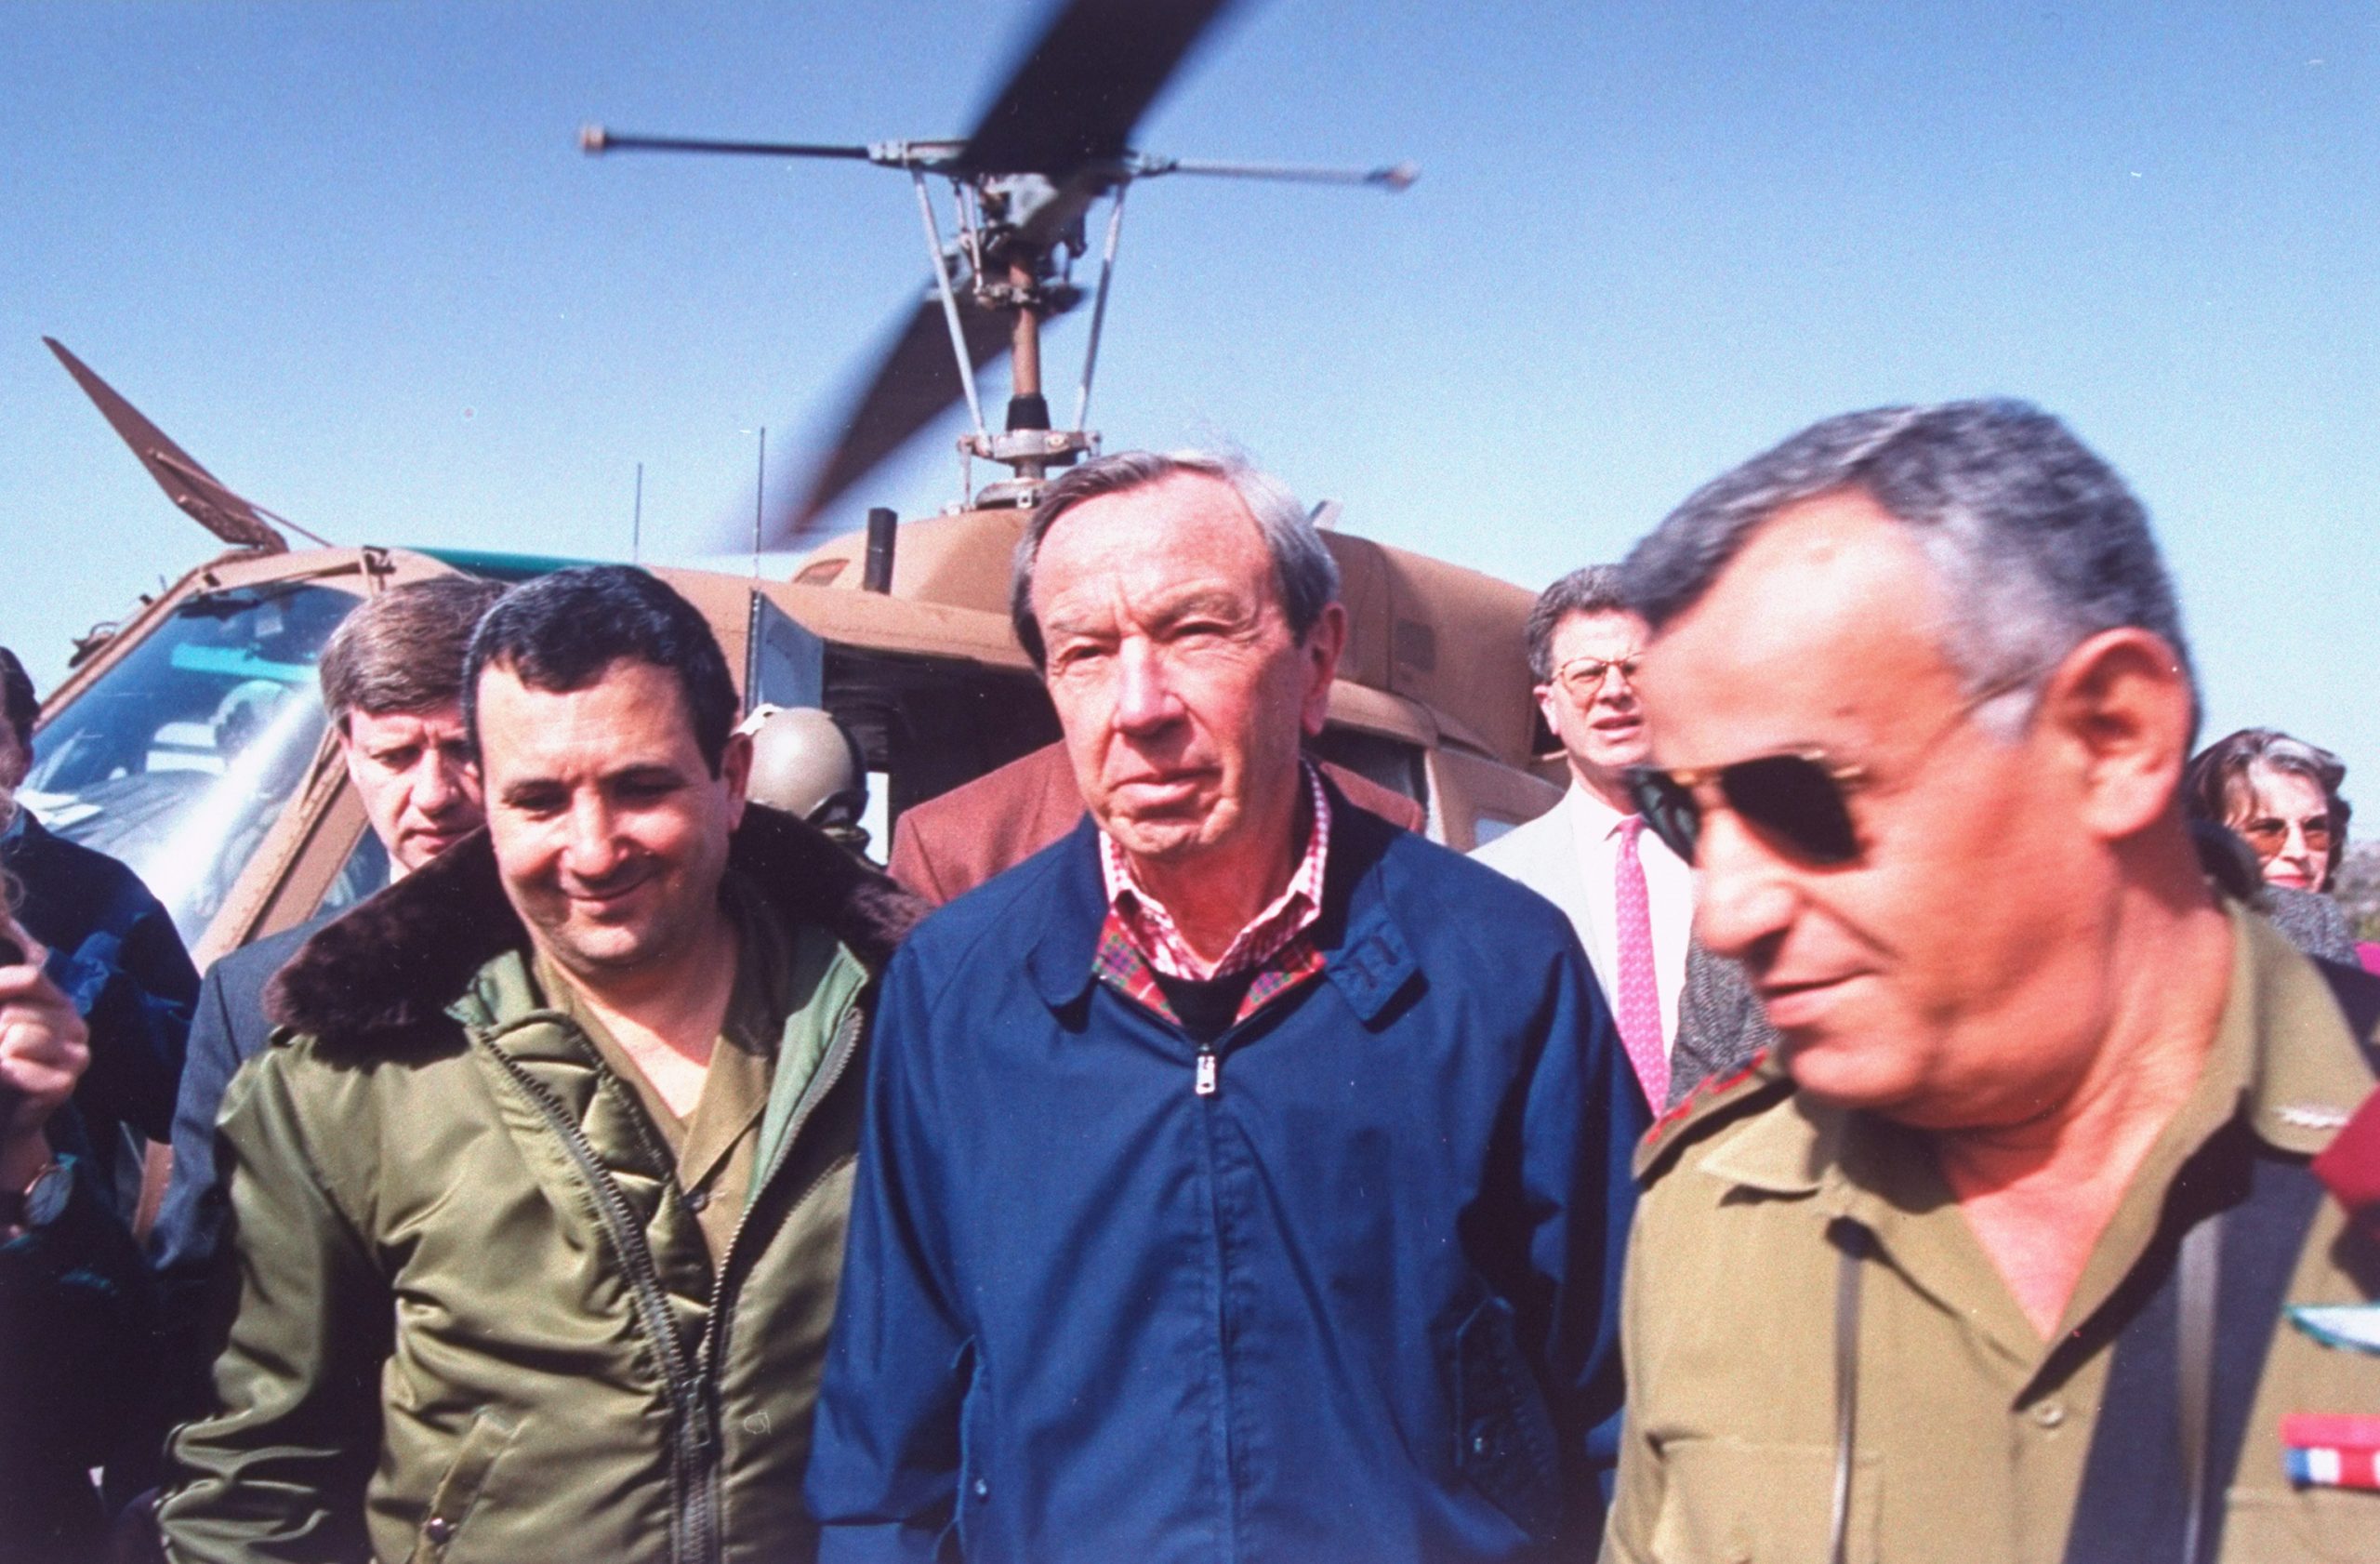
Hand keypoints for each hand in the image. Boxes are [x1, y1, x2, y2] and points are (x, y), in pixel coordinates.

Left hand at [0, 914, 87, 1191]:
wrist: (1, 1120)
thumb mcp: (0, 1020)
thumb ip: (6, 991)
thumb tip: (7, 973)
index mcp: (59, 1004)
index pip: (29, 977)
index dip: (2, 990)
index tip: (0, 1021)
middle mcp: (75, 1025)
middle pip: (16, 1010)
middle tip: (1, 1054)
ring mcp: (76, 1054)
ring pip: (18, 1035)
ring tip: (4, 1068)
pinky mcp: (66, 1082)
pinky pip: (20, 1065)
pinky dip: (6, 1074)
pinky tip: (10, 1083)